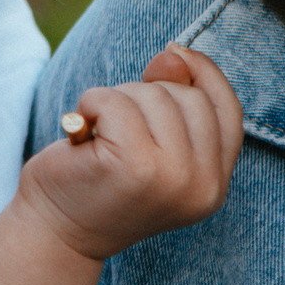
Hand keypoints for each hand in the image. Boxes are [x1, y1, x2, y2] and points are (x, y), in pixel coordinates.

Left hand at [21, 44, 241, 261]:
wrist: (55, 233)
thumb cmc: (97, 183)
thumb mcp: (144, 142)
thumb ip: (169, 101)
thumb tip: (174, 55)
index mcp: (213, 185)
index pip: (228, 111)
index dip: (205, 73)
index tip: (174, 52)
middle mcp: (202, 186)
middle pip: (189, 97)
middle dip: (146, 93)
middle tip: (113, 124)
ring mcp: (172, 178)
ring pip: (154, 96)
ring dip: (115, 100)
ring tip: (98, 133)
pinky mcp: (133, 167)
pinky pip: (115, 102)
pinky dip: (92, 103)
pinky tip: (81, 128)